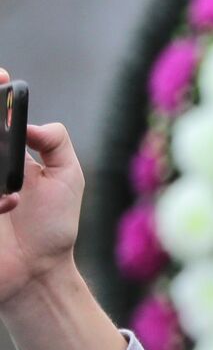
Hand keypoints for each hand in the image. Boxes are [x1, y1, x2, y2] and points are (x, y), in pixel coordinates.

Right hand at [0, 67, 84, 309]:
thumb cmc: (53, 227)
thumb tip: (26, 122)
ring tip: (11, 199)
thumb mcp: (68, 177)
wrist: (37, 272)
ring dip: (0, 177)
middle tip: (4, 133)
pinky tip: (5, 209)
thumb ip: (55, 141)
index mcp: (2, 151)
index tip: (2, 78)